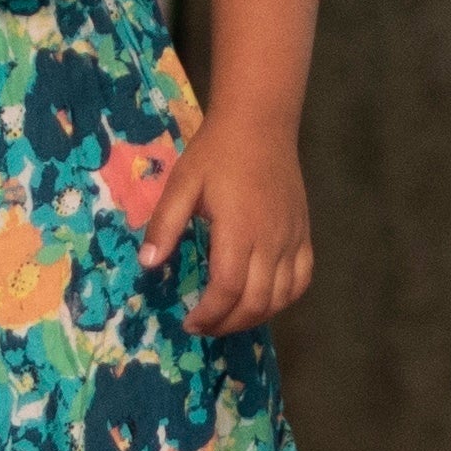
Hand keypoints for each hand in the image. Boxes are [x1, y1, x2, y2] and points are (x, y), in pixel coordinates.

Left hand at [133, 111, 311, 331]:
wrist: (260, 124)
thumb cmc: (216, 153)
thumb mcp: (182, 184)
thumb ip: (165, 225)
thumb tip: (147, 265)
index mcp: (238, 229)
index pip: (228, 289)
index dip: (209, 315)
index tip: (188, 323)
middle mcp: (271, 240)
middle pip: (257, 302)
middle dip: (227, 324)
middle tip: (203, 326)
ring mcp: (292, 238)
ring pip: (282, 297)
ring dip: (255, 317)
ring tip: (228, 318)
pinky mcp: (303, 234)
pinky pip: (302, 280)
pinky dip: (284, 300)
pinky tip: (263, 300)